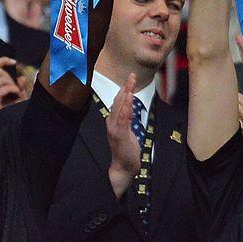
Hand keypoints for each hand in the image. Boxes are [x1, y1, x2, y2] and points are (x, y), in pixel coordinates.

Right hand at [0, 57, 29, 129]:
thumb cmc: (1, 114)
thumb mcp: (11, 99)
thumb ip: (17, 88)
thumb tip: (22, 78)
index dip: (3, 60)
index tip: (13, 61)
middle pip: (0, 71)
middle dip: (11, 78)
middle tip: (16, 89)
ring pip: (4, 78)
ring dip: (13, 85)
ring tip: (16, 94)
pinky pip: (7, 86)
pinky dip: (14, 90)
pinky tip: (16, 96)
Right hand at [107, 73, 140, 197]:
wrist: (123, 166)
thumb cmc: (125, 150)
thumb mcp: (127, 131)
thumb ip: (126, 118)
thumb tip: (129, 107)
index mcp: (112, 121)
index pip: (118, 102)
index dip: (123, 90)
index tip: (129, 79)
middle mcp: (111, 122)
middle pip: (118, 101)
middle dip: (125, 87)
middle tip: (131, 75)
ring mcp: (114, 128)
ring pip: (120, 106)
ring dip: (126, 93)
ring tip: (131, 82)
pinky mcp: (120, 134)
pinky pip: (123, 117)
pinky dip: (126, 106)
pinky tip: (129, 97)